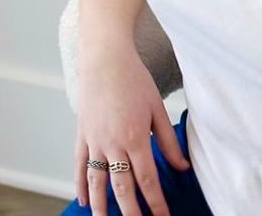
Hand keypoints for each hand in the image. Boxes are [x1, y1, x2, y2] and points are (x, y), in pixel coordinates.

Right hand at [74, 45, 189, 215]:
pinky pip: (80, 167)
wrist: (106, 60)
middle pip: (122, 188)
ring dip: (103, 207)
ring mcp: (94, 141)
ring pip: (97, 183)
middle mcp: (113, 144)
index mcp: (135, 137)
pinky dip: (81, 186)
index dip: (156, 203)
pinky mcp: (82, 135)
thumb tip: (182, 166)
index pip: (147, 180)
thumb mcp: (158, 108)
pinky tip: (84, 201)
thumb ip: (168, 140)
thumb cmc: (135, 79)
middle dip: (131, 213)